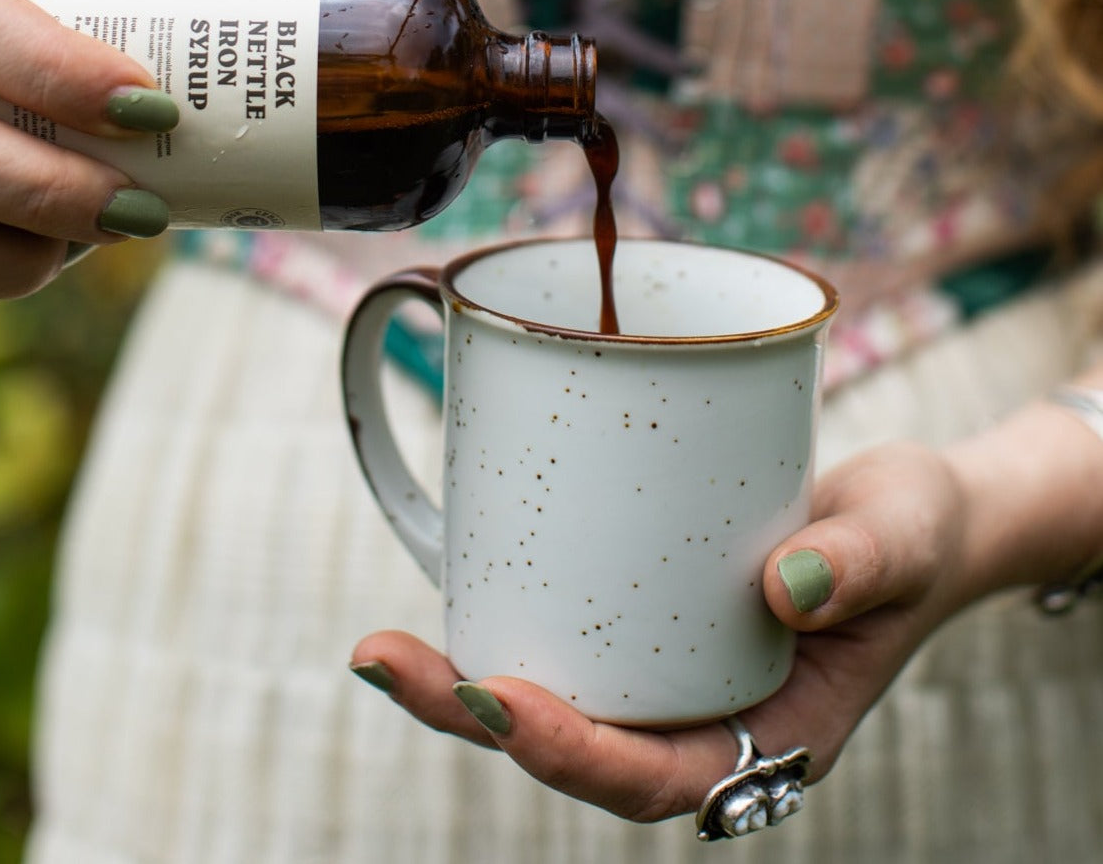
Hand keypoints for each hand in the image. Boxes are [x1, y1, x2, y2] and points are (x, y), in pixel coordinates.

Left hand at [350, 441, 970, 822]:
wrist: (905, 514)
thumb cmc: (911, 538)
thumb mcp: (904, 538)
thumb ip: (862, 564)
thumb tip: (788, 584)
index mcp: (768, 733)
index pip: (655, 776)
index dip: (572, 754)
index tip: (497, 702)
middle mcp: (703, 712)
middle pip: (577, 744)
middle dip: (473, 715)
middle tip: (384, 662)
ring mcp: (670, 665)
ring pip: (560, 693)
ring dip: (464, 680)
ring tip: (380, 647)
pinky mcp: (646, 608)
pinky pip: (573, 631)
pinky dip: (512, 617)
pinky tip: (453, 583)